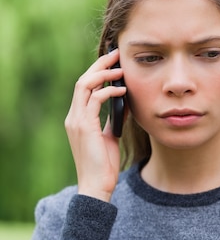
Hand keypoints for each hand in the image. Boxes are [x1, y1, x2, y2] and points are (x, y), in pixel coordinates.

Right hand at [64, 48, 126, 201]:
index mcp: (78, 119)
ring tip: (120, 69)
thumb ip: (113, 121)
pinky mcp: (84, 126)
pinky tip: (122, 90)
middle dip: (100, 65)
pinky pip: (94, 99)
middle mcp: (74, 117)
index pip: (85, 87)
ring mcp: (77, 121)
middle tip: (117, 54)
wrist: (96, 185)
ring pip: (85, 85)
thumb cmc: (103, 166)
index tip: (114, 63)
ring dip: (103, 74)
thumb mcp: (110, 138)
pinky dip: (108, 91)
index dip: (98, 72)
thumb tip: (126, 105)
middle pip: (83, 80)